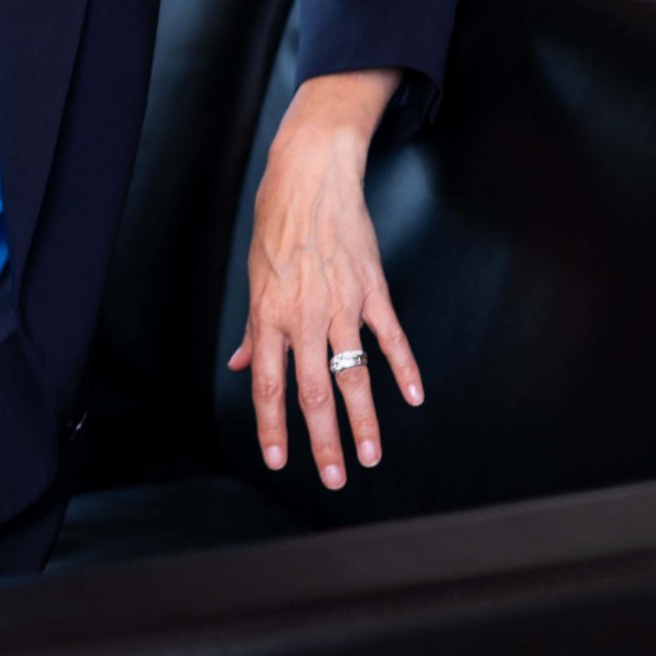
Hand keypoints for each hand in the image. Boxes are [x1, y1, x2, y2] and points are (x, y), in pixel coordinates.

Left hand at [226, 69, 425, 488]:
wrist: (311, 177)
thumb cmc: (275, 224)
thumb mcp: (254, 277)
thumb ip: (254, 331)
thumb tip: (241, 367)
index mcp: (270, 317)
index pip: (270, 385)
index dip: (273, 426)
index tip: (278, 460)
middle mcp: (304, 318)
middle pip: (314, 392)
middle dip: (323, 441)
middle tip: (334, 478)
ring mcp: (342, 306)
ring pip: (354, 375)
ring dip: (364, 421)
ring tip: (371, 457)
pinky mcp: (372, 290)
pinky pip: (390, 338)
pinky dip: (404, 369)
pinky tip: (413, 398)